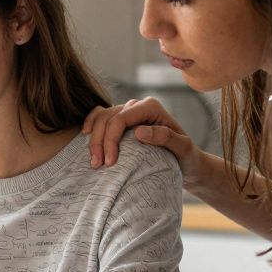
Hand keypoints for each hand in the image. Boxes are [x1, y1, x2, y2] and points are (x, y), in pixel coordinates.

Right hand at [82, 97, 202, 180]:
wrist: (187, 161)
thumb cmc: (186, 156)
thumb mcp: (183, 148)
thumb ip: (165, 137)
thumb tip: (139, 131)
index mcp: (151, 107)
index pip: (121, 118)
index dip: (111, 139)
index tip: (110, 162)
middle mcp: (138, 106)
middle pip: (108, 118)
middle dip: (99, 142)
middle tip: (98, 165)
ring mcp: (128, 112)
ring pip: (101, 118)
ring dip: (93, 138)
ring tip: (94, 161)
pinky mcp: (121, 121)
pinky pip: (100, 117)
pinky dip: (91, 125)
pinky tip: (85, 136)